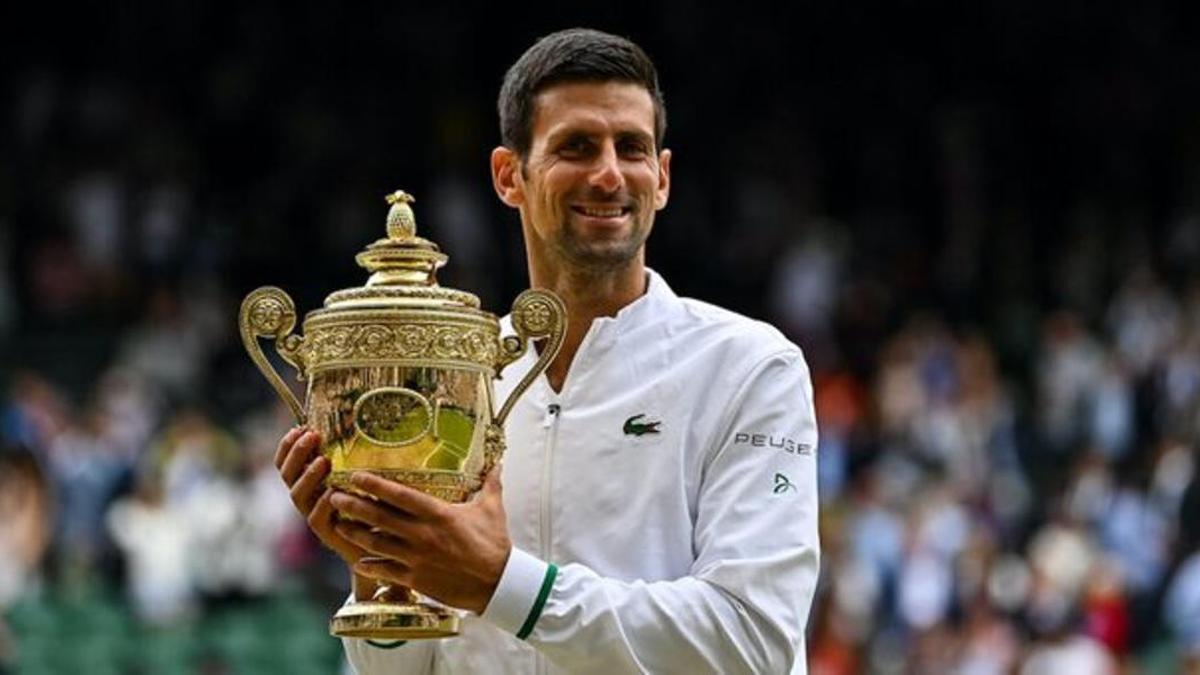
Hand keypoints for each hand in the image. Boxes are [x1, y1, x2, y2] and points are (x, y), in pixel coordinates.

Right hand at [274, 427, 366, 567]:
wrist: (381, 542)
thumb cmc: (372, 500)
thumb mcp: (360, 473)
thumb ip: (351, 455)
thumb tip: (356, 422)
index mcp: (308, 481)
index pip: (286, 462)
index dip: (287, 445)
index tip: (299, 427)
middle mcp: (307, 497)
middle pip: (287, 474)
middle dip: (296, 453)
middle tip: (311, 436)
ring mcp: (313, 514)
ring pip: (298, 495)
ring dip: (308, 476)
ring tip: (323, 460)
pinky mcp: (326, 533)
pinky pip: (316, 519)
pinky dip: (322, 504)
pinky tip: (332, 492)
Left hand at [330, 468, 510, 614]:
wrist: (498, 583)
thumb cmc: (494, 544)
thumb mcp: (492, 510)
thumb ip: (490, 484)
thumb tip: (497, 463)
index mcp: (438, 514)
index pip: (400, 495)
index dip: (375, 485)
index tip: (356, 476)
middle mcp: (422, 534)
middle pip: (380, 517)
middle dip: (354, 506)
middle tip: (334, 496)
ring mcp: (416, 558)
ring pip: (377, 544)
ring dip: (355, 533)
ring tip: (338, 525)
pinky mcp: (416, 579)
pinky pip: (386, 571)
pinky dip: (370, 566)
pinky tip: (358, 562)